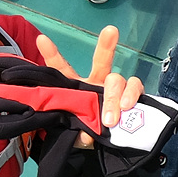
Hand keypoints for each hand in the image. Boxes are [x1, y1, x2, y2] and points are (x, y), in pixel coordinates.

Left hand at [36, 25, 144, 143]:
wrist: (108, 144)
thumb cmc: (86, 133)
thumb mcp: (75, 135)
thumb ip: (77, 135)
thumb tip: (86, 137)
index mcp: (76, 88)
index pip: (62, 69)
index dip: (52, 54)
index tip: (41, 39)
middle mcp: (97, 82)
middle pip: (102, 61)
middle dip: (106, 45)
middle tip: (111, 32)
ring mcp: (116, 88)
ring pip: (118, 80)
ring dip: (113, 97)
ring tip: (109, 119)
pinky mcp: (133, 96)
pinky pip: (136, 87)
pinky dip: (131, 96)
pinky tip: (126, 107)